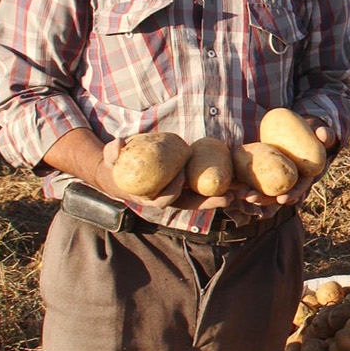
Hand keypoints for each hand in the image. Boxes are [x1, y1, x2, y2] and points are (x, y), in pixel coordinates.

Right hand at [99, 137, 232, 210]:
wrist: (123, 171)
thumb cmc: (118, 164)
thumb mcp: (111, 157)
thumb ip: (113, 151)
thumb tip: (117, 144)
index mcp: (150, 197)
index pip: (164, 201)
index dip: (172, 192)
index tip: (181, 178)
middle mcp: (167, 199)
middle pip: (191, 206)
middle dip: (209, 203)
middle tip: (228, 197)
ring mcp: (179, 194)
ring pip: (202, 200)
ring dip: (220, 197)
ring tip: (238, 192)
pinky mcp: (187, 186)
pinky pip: (204, 188)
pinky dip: (219, 187)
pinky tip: (236, 181)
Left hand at [229, 120, 336, 215]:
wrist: (299, 129)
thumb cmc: (312, 132)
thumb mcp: (320, 132)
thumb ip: (324, 134)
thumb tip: (323, 134)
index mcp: (304, 175)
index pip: (298, 188)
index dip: (291, 194)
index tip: (281, 199)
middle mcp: (289, 180)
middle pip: (277, 194)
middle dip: (264, 199)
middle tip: (250, 198)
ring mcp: (276, 177)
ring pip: (264, 190)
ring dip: (252, 194)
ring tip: (240, 194)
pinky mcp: (264, 170)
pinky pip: (254, 179)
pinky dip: (244, 183)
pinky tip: (233, 184)